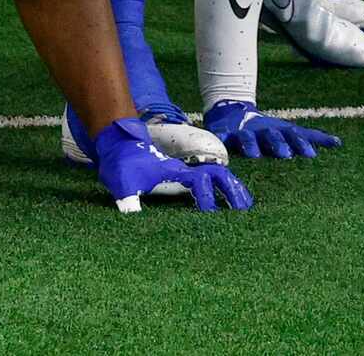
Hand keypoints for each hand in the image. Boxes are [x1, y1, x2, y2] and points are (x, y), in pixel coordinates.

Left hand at [90, 116, 255, 212]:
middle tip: (245, 209)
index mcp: (174, 173)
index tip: (210, 215)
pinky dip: (222, 188)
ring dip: (231, 188)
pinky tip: (227, 201)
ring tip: (244, 205)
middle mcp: (184, 171)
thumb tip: (133, 220)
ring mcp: (184, 172)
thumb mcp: (123, 186)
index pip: (199, 181)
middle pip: (217, 174)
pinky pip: (209, 179)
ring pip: (217, 175)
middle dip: (232, 190)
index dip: (206, 196)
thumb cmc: (122, 164)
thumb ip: (129, 203)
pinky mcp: (181, 176)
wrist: (118, 143)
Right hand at [203, 100, 340, 159]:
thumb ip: (312, 137)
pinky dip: (220, 143)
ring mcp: (244, 132)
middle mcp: (262, 131)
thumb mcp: (288, 130)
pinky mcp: (226, 134)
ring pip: (247, 138)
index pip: (293, 136)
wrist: (234, 110)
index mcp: (279, 131)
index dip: (302, 144)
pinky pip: (222, 140)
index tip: (311, 155)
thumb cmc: (267, 128)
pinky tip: (223, 149)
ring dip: (251, 145)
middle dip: (279, 144)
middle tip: (285, 156)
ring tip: (255, 155)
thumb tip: (339, 143)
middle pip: (272, 136)